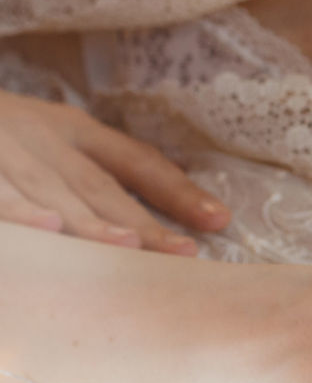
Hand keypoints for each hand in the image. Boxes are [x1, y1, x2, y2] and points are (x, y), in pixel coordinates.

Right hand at [0, 87, 229, 254]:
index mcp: (72, 129)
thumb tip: (160, 219)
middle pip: (99, 186)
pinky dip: (20, 212)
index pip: (135, 161)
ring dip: (89, 222)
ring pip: (51, 192)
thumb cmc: (3, 135)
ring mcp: (5, 149)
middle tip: (181, 253)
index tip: (220, 220)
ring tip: (126, 246)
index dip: (177, 190)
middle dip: (140, 222)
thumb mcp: (50, 140)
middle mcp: (43, 137)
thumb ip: (98, 172)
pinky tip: (48, 227)